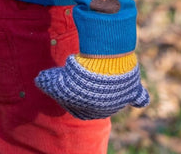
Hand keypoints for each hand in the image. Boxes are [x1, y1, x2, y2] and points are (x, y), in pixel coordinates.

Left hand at [35, 55, 149, 119]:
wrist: (103, 68)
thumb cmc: (79, 78)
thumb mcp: (58, 80)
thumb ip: (49, 82)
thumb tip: (38, 80)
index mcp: (86, 112)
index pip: (76, 106)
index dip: (69, 92)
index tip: (66, 80)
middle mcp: (104, 110)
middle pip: (95, 99)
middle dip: (87, 88)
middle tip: (83, 73)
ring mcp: (120, 101)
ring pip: (114, 96)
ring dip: (108, 87)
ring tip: (102, 71)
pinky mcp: (132, 90)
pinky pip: (139, 97)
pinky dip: (140, 98)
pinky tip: (142, 100)